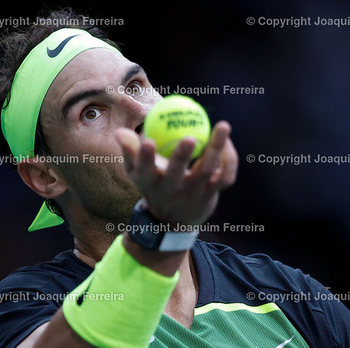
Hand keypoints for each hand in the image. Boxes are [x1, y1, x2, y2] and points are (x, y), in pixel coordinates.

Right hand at [116, 121, 237, 225]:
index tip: (147, 140)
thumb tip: (120, 132)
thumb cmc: (155, 186)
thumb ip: (130, 151)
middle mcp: (172, 190)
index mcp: (151, 182)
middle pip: (177, 173)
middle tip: (189, 137)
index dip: (145, 157)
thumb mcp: (138, 173)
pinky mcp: (212, 194)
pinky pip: (225, 175)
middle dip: (182, 156)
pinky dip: (230, 159)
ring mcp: (194, 192)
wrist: (175, 220)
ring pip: (207, 171)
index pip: (145, 170)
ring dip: (216, 148)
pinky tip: (226, 142)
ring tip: (223, 125)